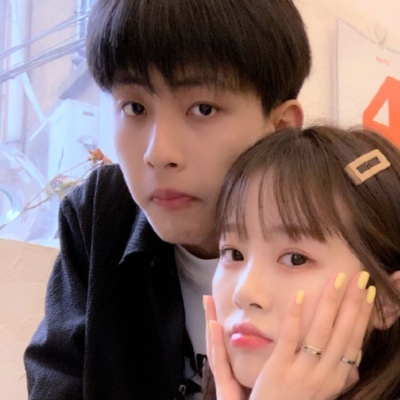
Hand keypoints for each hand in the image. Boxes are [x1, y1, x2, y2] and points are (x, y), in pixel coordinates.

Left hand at [204, 271, 374, 399]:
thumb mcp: (325, 388)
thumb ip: (337, 370)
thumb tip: (352, 354)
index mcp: (337, 377)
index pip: (354, 340)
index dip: (363, 315)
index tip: (368, 292)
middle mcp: (325, 374)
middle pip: (343, 332)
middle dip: (353, 302)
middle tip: (359, 277)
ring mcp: (302, 371)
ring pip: (321, 332)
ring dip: (330, 303)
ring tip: (336, 279)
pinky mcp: (279, 368)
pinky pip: (290, 338)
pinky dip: (296, 316)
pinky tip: (299, 296)